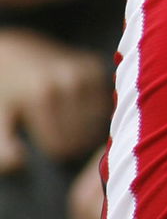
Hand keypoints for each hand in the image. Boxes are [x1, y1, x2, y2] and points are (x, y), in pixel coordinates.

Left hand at [0, 30, 110, 171]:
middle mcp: (70, 80)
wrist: (12, 55)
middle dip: (73, 140)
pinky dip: (95, 109)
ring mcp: (85, 70)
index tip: (50, 148)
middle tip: (59, 134)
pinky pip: (104, 101)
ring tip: (68, 122)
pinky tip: (78, 106)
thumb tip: (20, 163)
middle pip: (83, 134)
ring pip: (97, 119)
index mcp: (44, 96)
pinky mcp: (94, 65)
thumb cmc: (3, 93)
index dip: (56, 151)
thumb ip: (2, 148)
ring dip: (86, 127)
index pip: (63, 144)